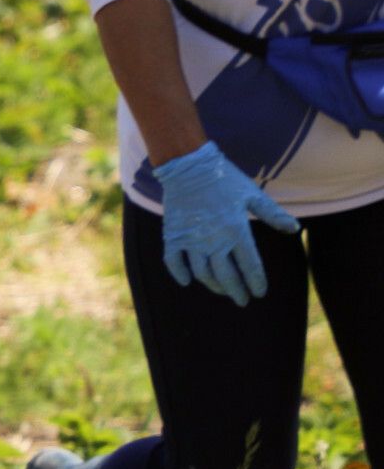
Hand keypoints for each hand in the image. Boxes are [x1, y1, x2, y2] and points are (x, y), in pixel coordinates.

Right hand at [153, 141, 299, 306]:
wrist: (189, 167)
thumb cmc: (225, 180)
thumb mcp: (253, 195)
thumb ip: (274, 215)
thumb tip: (295, 229)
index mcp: (237, 230)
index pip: (250, 266)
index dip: (256, 282)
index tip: (259, 293)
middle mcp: (214, 240)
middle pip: (226, 276)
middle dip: (236, 291)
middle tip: (242, 301)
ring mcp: (191, 240)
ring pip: (202, 273)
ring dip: (213, 285)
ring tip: (222, 289)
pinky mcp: (173, 237)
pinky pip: (174, 262)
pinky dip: (180, 274)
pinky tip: (187, 281)